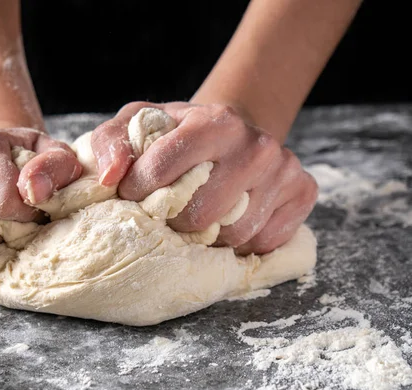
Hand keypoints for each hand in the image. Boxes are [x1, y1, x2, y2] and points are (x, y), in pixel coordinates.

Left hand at [91, 102, 317, 254]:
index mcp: (213, 122)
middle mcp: (255, 145)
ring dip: (208, 234)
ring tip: (200, 214)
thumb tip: (110, 177)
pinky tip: (230, 218)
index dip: (139, 193)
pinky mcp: (303, 192)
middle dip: (174, 220)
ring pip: (233, 235)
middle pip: (199, 216)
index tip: (137, 193)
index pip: (162, 175)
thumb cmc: (178, 133)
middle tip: (170, 210)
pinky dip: (241, 241)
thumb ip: (111, 143)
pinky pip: (263, 242)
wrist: (231, 131)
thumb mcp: (138, 123)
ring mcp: (284, 170)